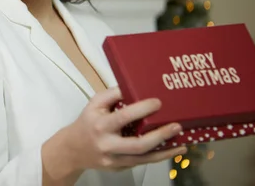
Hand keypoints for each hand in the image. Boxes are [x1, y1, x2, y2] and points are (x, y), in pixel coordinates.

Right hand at [64, 87, 186, 171]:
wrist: (72, 150)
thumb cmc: (87, 122)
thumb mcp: (94, 104)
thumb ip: (112, 94)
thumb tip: (134, 86)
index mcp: (101, 125)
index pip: (123, 117)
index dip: (142, 109)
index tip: (158, 102)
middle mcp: (108, 144)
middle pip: (137, 145)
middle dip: (159, 136)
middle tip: (177, 126)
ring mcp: (114, 160)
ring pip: (143, 159)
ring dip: (164, 151)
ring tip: (181, 143)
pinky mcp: (119, 168)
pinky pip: (141, 163)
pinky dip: (157, 157)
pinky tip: (170, 150)